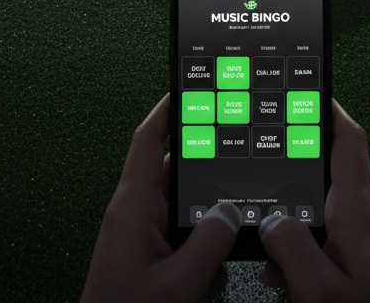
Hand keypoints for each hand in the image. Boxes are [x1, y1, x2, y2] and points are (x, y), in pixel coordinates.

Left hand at [79, 95, 240, 302]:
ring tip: (237, 216)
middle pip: (174, 171)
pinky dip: (204, 248)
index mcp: (132, 207)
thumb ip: (208, 243)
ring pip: (183, 209)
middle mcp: (134, 216)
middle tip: (238, 150)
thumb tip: (230, 210)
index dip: (169, 109)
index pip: (149, 140)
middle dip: (206, 165)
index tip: (191, 86)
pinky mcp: (148, 265)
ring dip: (209, 215)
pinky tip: (219, 268)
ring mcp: (141, 241)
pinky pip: (182, 240)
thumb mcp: (176, 285)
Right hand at [259, 100, 369, 301]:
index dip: (329, 109)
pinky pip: (326, 236)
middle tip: (266, 156)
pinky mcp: (362, 263)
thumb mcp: (317, 288)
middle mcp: (367, 219)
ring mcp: (366, 241)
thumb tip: (272, 218)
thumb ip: (290, 245)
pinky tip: (283, 271)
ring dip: (294, 213)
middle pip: (331, 169)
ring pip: (323, 206)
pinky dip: (301, 243)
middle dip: (297, 163)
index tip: (307, 88)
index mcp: (360, 212)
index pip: (349, 140)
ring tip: (266, 233)